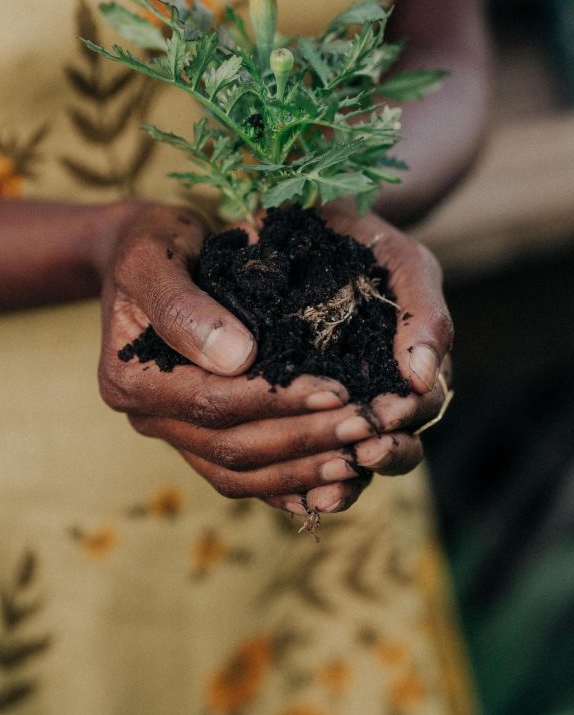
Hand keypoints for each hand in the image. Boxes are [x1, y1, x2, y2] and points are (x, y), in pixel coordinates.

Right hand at [98, 204, 412, 519]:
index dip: (277, 400)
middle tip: (366, 425)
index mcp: (129, 379)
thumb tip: (236, 359)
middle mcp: (147, 418)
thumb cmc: (154, 244)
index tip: (338, 389)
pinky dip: (292, 488)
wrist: (146, 253)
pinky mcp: (200, 442)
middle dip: (304, 439)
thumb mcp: (155, 255)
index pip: (212, 402)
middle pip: (231, 447)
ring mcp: (174, 435)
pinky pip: (246, 479)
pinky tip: (340, 485)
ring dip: (305, 472)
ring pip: (241, 474)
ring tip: (363, 455)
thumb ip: (183, 307)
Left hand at [310, 206, 453, 482]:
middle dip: (384, 450)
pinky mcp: (291, 413)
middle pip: (395, 444)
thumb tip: (422, 374)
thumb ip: (422, 313)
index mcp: (406, 366)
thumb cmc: (360, 242)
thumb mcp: (403, 264)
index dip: (408, 416)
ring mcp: (336, 407)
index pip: (422, 406)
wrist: (298, 225)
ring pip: (352, 461)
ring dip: (349, 468)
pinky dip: (310, 480)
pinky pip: (307, 462)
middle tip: (365, 447)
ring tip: (339, 466)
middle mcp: (376, 393)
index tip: (390, 414)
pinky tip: (305, 489)